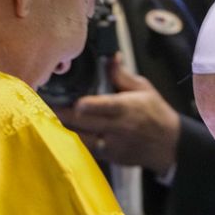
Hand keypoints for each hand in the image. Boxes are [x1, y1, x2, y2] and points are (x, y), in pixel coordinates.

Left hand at [55, 58, 179, 173]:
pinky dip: (74, 140)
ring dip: (64, 128)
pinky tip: (63, 131)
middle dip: (61, 113)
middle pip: (82, 123)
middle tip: (44, 102)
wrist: (169, 145)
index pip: (99, 107)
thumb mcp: (144, 89)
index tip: (66, 97)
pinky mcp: (108, 157)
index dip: (81, 105)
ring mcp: (111, 145)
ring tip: (47, 116)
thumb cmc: (155, 113)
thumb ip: (122, 75)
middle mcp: (116, 128)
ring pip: (79, 138)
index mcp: (124, 108)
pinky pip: (85, 149)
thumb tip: (110, 57)